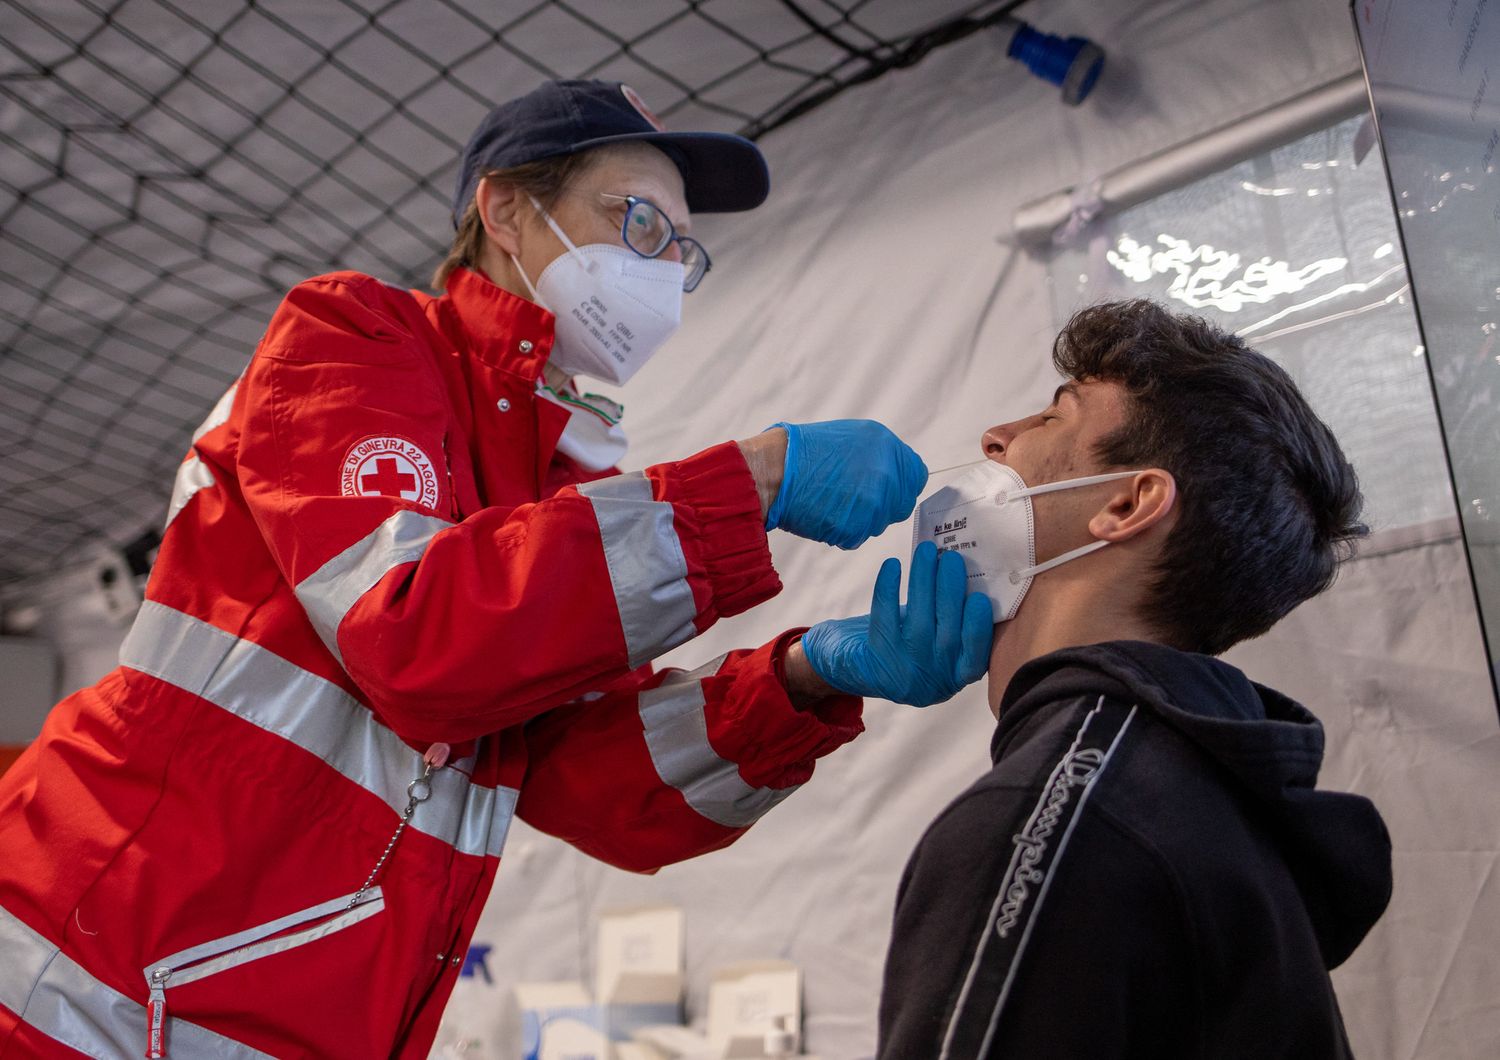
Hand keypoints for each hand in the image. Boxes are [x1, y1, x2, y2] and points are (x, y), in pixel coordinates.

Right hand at [765, 420, 926, 549]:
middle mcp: (886, 474)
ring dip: (861, 518)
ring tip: (833, 500)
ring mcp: (873, 503)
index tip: (888, 487)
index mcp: (886, 446)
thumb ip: (881, 455)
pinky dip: (843, 530)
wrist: (774, 472)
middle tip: (854, 498)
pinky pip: (858, 536)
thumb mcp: (852, 437)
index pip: (915, 475)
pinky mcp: (857, 527)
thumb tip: (895, 474)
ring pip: (879, 522)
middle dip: (883, 504)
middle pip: (901, 503)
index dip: (901, 484)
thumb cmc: (804, 452)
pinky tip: (825, 513)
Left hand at [801, 542, 993, 705]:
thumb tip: (970, 568)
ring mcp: (905, 674)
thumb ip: (955, 614)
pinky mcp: (876, 663)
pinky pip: (884, 621)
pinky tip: (892, 565)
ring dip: (923, 583)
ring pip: (918, 624)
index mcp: (959, 674)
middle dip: (951, 592)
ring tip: (925, 551)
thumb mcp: (937, 636)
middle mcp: (935, 680)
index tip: (980, 597)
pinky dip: (888, 590)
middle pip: (948, 635)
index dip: (978, 628)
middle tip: (951, 557)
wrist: (854, 667)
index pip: (976, 657)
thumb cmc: (908, 641)